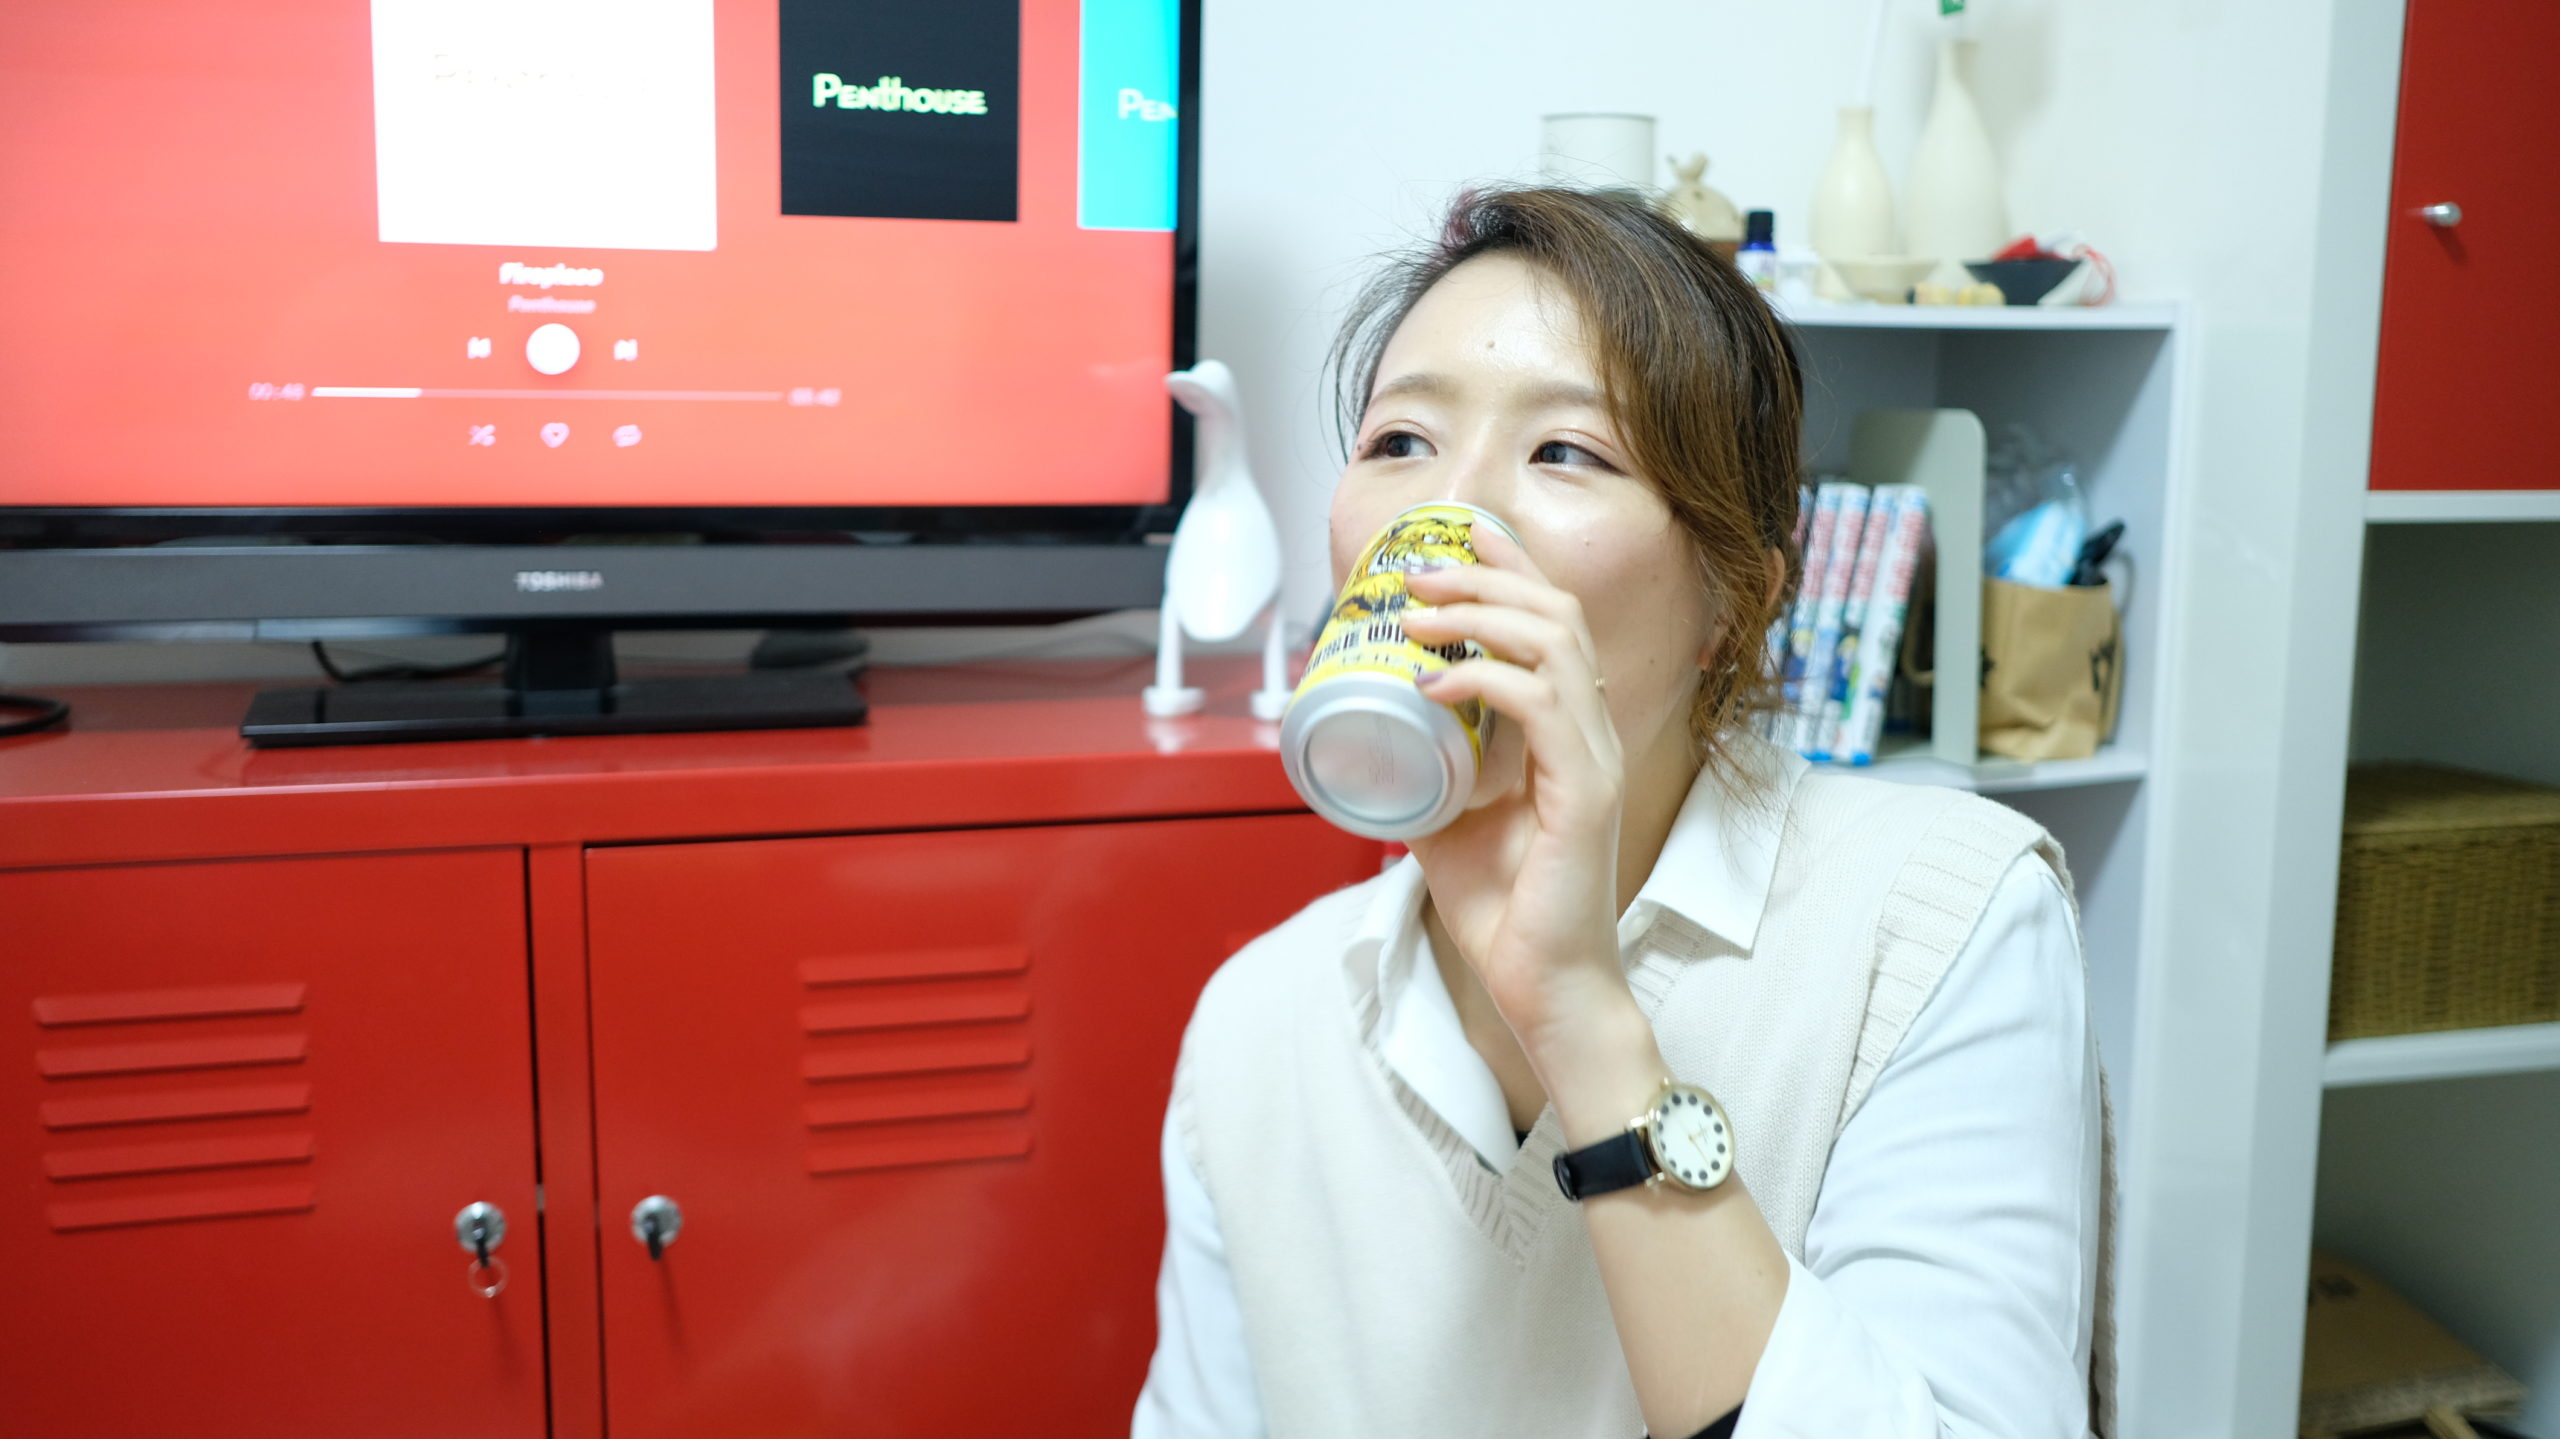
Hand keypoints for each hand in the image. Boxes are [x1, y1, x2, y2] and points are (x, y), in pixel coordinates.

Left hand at [1398, 524, 1641, 1064]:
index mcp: (1568, 732)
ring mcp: (1595, 759)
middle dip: (1484, 575)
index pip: (1552, 623)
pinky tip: (1435, 686)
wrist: (1546, 987)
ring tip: (1418, 615)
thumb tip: (1368, 736)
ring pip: (1554, 644)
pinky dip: (1485, 681)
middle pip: (1556, 613)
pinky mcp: (1588, 793)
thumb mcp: (1446, 821)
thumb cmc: (1508, 912)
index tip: (1455, 535)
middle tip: (1418, 571)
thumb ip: (1425, 774)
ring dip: (1479, 615)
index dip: (1509, 567)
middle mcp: (1591, 733)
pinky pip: (1542, 706)